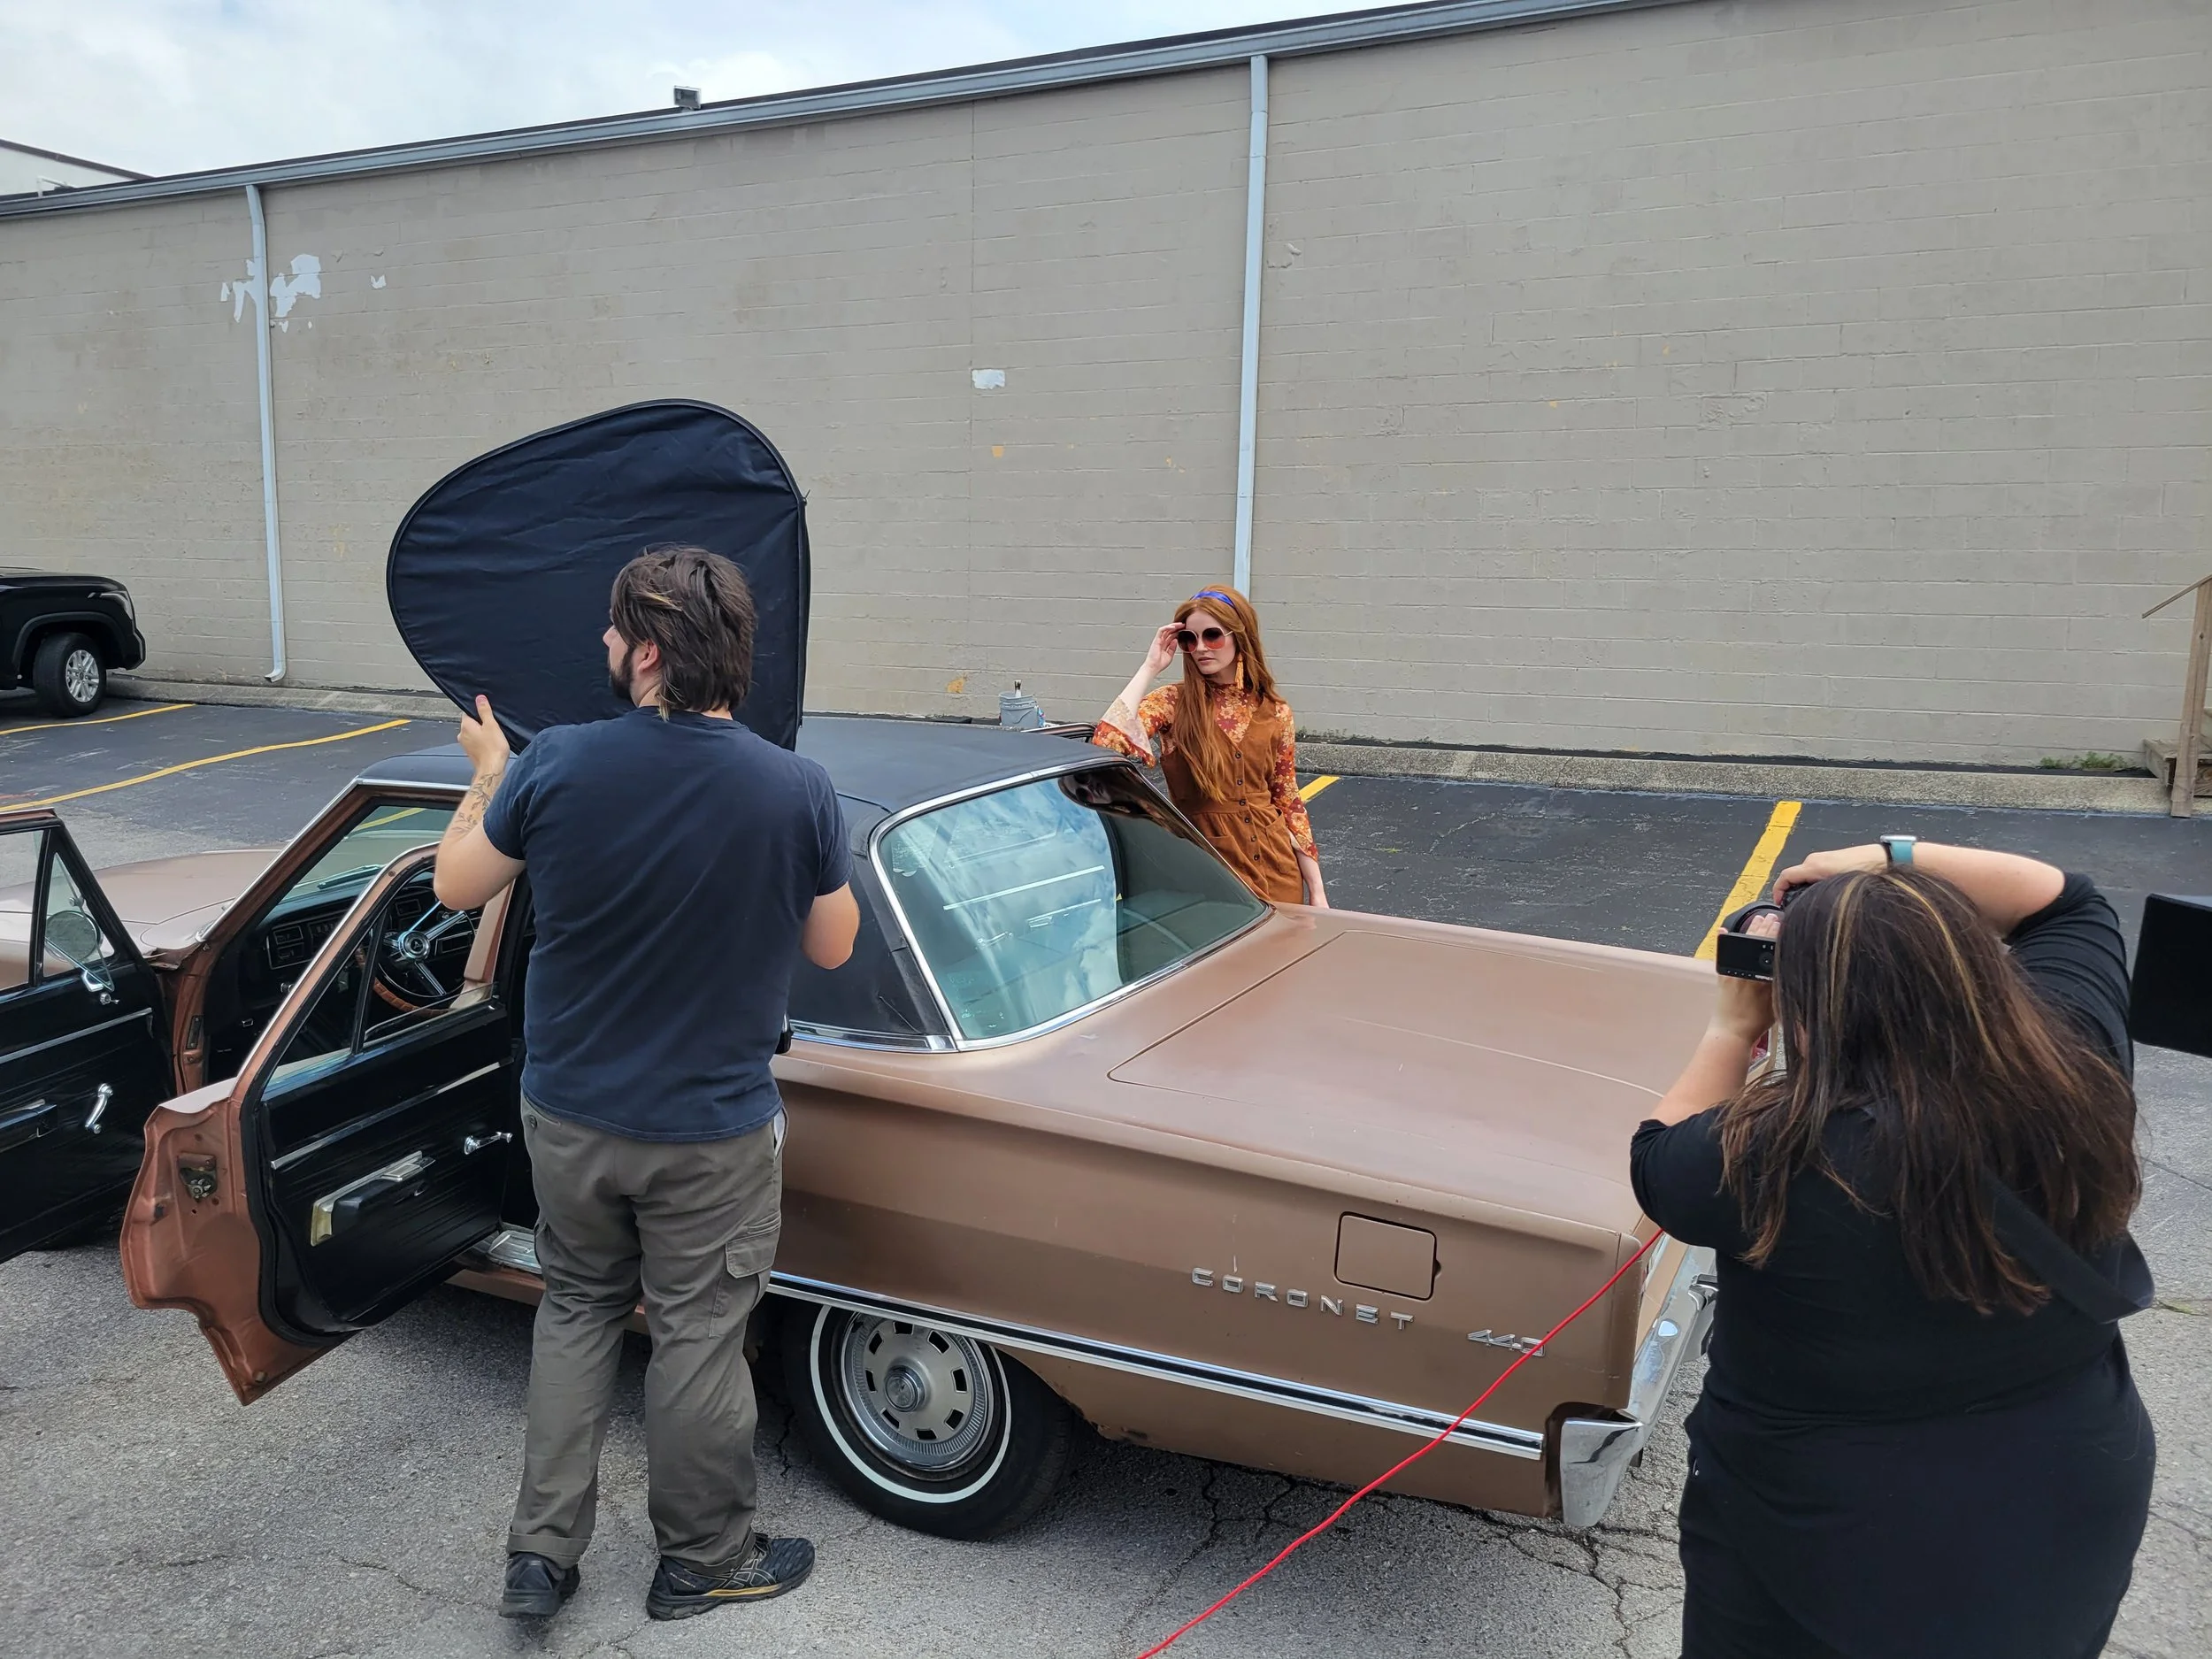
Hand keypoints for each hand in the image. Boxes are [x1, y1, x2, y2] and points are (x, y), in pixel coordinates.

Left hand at [456, 694, 510, 778]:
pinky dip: (482, 742)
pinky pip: (475, 742)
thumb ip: (484, 710)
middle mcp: (462, 734)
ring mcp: (465, 744)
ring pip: (473, 732)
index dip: (479, 711)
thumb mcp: (492, 725)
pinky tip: (491, 745)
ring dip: (482, 733)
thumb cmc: (493, 750)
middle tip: (493, 727)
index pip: (468, 711)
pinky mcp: (470, 752)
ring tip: (493, 738)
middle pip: (471, 722)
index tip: (488, 714)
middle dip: (481, 723)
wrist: (492, 770)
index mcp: (465, 725)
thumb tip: (479, 698)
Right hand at [1142, 623, 1180, 678]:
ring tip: (1180, 624)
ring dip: (1173, 626)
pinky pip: (1161, 630)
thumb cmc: (1160, 663)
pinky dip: (1167, 627)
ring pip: (1166, 629)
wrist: (1154, 667)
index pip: (1172, 635)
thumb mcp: (1170, 655)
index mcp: (1165, 645)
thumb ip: (1173, 647)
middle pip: (1170, 631)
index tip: (1185, 630)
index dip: (1178, 632)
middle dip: (1177, 627)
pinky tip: (1173, 627)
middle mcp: (1162, 641)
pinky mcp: (1156, 639)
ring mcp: (1159, 640)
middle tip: (1184, 625)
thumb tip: (1176, 640)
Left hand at [1712, 907, 1776, 1040]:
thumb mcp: (1779, 1002)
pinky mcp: (1723, 974)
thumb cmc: (1756, 1022)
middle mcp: (1748, 971)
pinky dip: (1726, 940)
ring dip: (1752, 930)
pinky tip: (1725, 930)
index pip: (1774, 948)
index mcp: (1764, 977)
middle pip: (1759, 942)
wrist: (1732, 1032)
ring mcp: (1734, 971)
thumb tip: (1790, 967)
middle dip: (1767, 927)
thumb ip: (1783, 983)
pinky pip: (1725, 953)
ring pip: (1744, 944)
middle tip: (1773, 917)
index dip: (1779, 934)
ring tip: (1759, 919)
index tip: (1783, 923)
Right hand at [1773, 843, 1884, 903]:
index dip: (1778, 891)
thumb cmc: (1865, 872)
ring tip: (1811, 902)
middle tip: (1795, 907)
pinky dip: (1813, 882)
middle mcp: (1815, 860)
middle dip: (1791, 891)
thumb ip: (1818, 894)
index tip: (1778, 903)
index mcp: (1813, 866)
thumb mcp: (1837, 888)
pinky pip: (1815, 872)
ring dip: (1804, 887)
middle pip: (1795, 876)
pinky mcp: (1832, 860)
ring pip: (1806, 874)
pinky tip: (1825, 893)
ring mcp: (1824, 858)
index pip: (1785, 877)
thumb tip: (1808, 904)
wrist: (1884, 859)